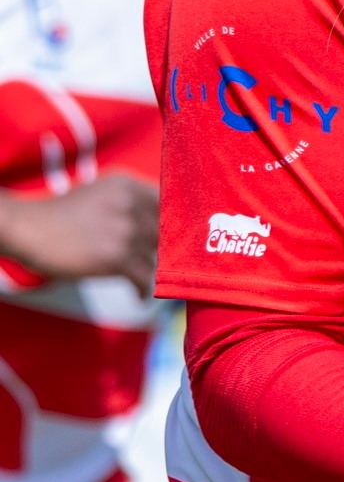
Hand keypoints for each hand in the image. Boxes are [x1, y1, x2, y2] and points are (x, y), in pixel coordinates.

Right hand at [0, 176, 159, 293]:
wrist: (31, 229)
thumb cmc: (64, 213)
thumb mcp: (102, 192)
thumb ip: (132, 200)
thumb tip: (164, 222)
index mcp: (129, 185)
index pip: (169, 204)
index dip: (175, 224)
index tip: (175, 239)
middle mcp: (132, 204)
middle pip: (165, 233)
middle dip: (162, 250)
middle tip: (161, 264)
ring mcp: (126, 231)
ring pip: (155, 257)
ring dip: (149, 270)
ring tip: (143, 279)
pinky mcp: (116, 258)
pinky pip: (144, 278)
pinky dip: (141, 291)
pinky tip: (137, 296)